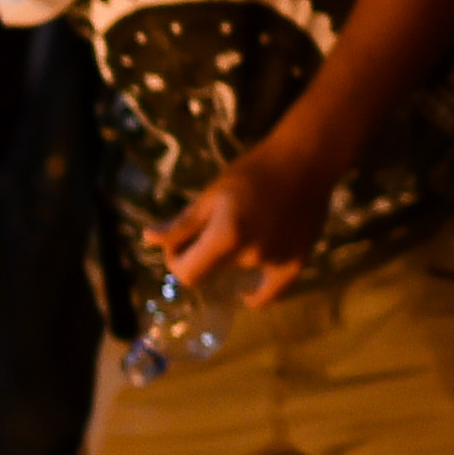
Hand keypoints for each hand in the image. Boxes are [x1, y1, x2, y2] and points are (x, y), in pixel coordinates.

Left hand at [149, 134, 341, 306]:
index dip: (176, 261)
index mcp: (226, 237)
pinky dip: (255, 293)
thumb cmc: (251, 173)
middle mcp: (251, 256)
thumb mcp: (210, 195)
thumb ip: (181, 225)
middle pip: (210, 276)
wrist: (304, 162)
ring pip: (237, 274)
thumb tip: (149, 240)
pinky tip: (245, 293)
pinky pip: (270, 293)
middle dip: (200, 258)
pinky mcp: (296, 264)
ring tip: (241, 230)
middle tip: (208, 231)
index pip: (187, 274)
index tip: (179, 243)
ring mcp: (276, 262)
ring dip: (230, 260)